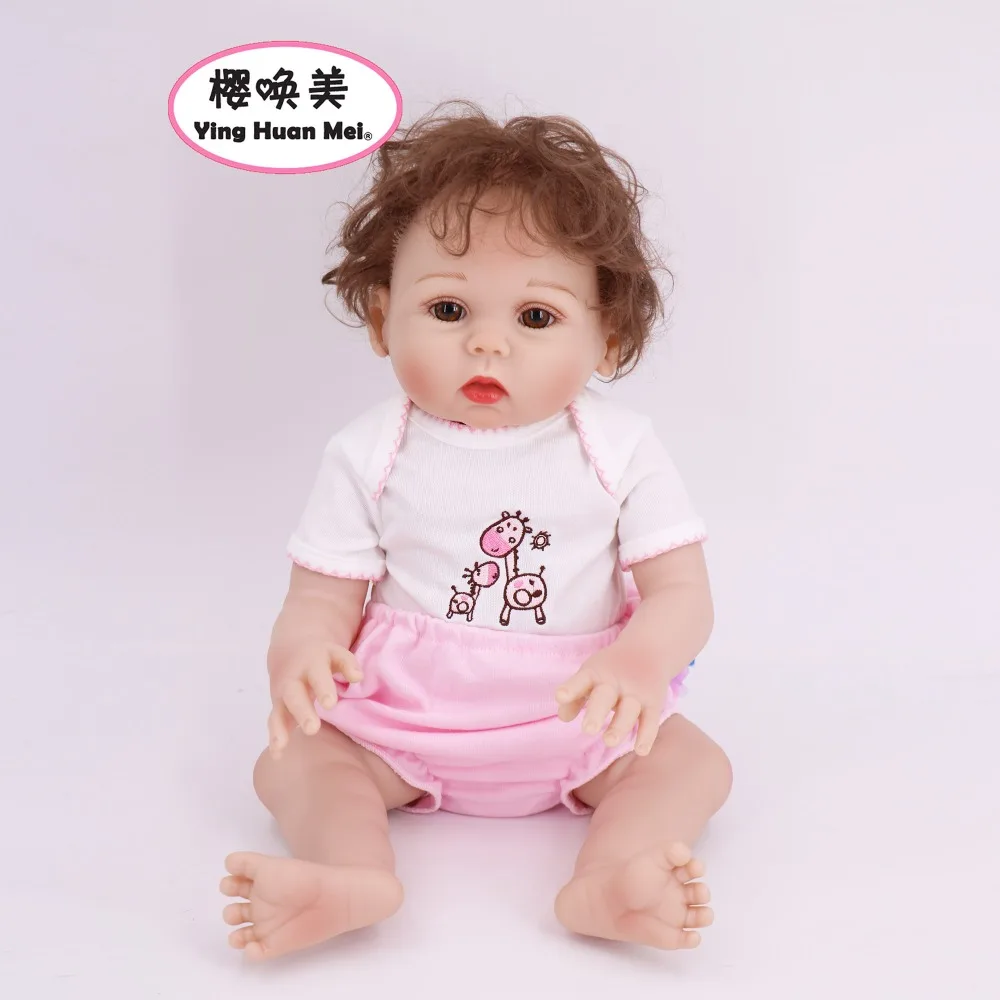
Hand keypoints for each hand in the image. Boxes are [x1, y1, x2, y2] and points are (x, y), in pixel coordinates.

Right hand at [265, 639, 362, 759]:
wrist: (291, 649)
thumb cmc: (321, 656)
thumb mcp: (335, 653)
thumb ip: (348, 663)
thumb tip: (358, 677)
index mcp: (311, 663)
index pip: (318, 675)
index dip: (323, 688)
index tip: (330, 704)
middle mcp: (294, 679)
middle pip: (295, 695)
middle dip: (302, 712)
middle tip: (312, 728)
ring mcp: (283, 694)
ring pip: (279, 711)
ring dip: (280, 728)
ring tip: (282, 744)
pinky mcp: (278, 707)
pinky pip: (274, 722)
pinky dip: (275, 737)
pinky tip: (278, 755)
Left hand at [555, 641, 671, 755]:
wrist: (649, 649)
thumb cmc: (610, 669)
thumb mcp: (590, 676)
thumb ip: (575, 697)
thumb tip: (563, 718)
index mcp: (596, 673)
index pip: (582, 680)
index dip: (571, 688)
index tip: (561, 697)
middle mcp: (615, 682)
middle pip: (605, 696)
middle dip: (596, 712)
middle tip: (588, 730)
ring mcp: (635, 693)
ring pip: (629, 710)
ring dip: (620, 726)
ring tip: (609, 741)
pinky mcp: (653, 703)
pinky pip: (651, 720)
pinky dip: (647, 735)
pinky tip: (641, 751)